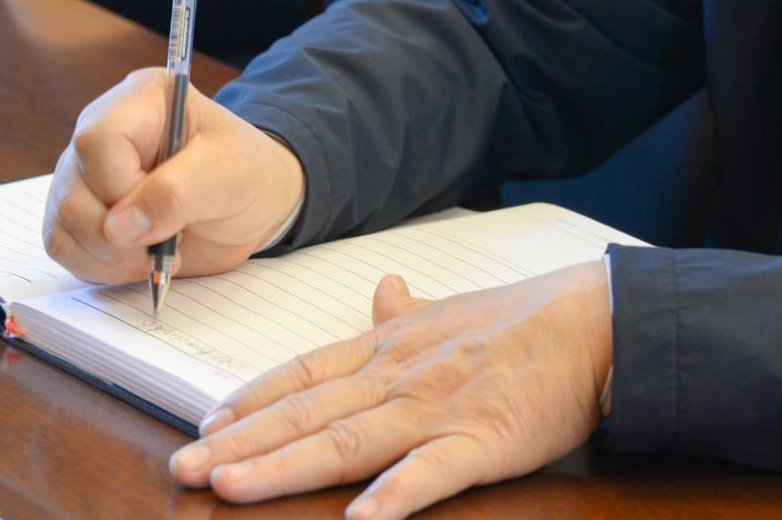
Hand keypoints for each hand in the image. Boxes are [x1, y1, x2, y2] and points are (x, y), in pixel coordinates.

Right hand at [43, 67, 305, 282]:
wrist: (254, 203)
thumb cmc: (246, 174)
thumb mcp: (228, 175)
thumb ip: (176, 194)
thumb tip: (118, 228)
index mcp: (142, 100)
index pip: (99, 140)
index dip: (122, 188)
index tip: (164, 216)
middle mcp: (103, 130)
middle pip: (73, 188)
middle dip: (118, 235)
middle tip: (168, 246)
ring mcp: (86, 172)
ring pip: (63, 222)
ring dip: (109, 256)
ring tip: (158, 253)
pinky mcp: (82, 210)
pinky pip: (63, 245)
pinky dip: (98, 266)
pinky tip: (138, 262)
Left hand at [169, 261, 612, 519]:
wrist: (598, 321)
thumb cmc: (531, 319)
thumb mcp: (457, 307)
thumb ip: (408, 311)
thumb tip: (382, 287)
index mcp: (394, 345)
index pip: (307, 370)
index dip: (252, 399)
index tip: (203, 423)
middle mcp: (402, 375)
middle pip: (309, 411)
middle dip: (241, 442)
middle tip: (182, 467)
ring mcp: (440, 408)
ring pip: (348, 440)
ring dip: (285, 465)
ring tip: (232, 487)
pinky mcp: (485, 440)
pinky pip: (432, 472)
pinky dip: (394, 495)